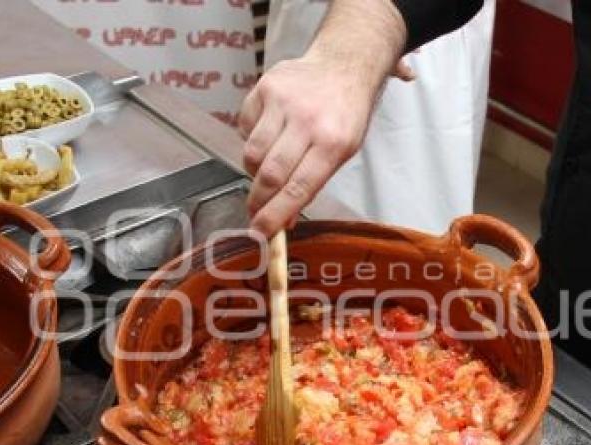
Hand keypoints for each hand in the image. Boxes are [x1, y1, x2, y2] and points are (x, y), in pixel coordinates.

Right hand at [239, 53, 379, 236]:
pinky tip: (269, 133)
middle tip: (254, 213)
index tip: (260, 233)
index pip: (298, 188)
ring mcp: (283, 102)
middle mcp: (308, 121)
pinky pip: (246, 128)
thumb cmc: (344, 116)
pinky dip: (252, 140)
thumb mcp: (342, 153)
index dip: (275, 215)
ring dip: (254, 171)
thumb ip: (312, 185)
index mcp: (334, 143)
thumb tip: (283, 221)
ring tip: (267, 168)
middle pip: (270, 174)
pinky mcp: (265, 89)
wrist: (343, 64)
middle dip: (258, 200)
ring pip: (252, 153)